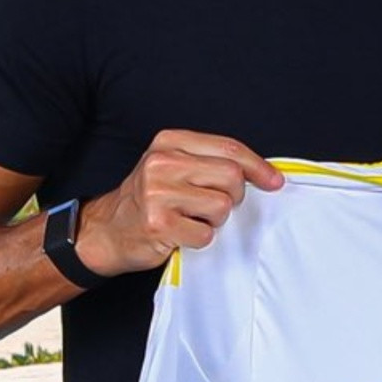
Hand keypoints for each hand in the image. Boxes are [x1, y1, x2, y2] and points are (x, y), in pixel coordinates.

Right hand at [76, 129, 284, 274]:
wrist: (107, 231)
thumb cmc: (150, 200)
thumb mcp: (174, 167)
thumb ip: (212, 163)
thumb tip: (267, 176)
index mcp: (170, 142)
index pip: (229, 149)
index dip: (258, 167)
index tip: (274, 182)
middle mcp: (162, 162)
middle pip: (232, 177)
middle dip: (233, 197)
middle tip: (211, 205)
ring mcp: (158, 192)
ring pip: (222, 206)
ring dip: (215, 220)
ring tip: (190, 218)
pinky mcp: (159, 223)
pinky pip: (206, 234)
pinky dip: (199, 239)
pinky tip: (180, 233)